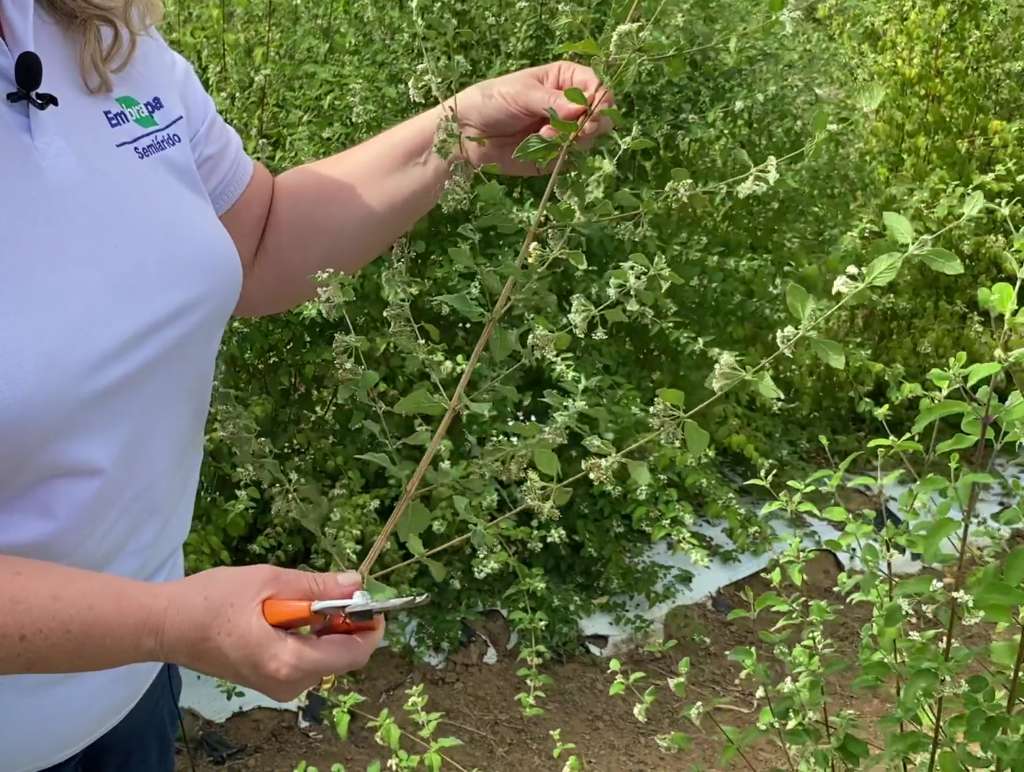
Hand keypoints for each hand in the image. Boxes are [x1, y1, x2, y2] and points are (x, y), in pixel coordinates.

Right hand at [158, 565, 382, 701]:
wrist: (165, 625)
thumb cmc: (212, 600)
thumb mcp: (269, 581)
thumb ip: (317, 586)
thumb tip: (357, 583)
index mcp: (289, 663)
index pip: (353, 654)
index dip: (370, 627)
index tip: (370, 599)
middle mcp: (289, 684)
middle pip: (341, 656)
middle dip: (347, 622)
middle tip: (333, 588)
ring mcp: (278, 686)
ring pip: (325, 657)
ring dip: (326, 626)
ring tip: (299, 598)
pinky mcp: (270, 681)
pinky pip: (306, 659)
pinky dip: (310, 635)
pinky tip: (288, 613)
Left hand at [452, 61, 615, 175]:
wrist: (465, 134)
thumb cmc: (491, 101)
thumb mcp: (522, 93)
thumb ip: (553, 102)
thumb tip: (582, 109)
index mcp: (563, 81)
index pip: (595, 87)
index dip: (600, 98)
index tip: (593, 109)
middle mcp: (567, 107)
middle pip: (599, 115)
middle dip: (593, 123)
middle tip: (581, 129)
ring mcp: (561, 133)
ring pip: (588, 139)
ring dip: (572, 139)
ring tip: (545, 135)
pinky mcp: (552, 157)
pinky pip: (568, 159)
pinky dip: (558, 155)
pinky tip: (539, 147)